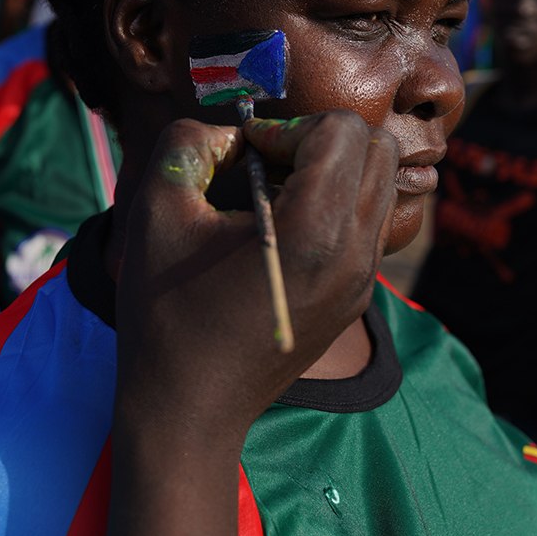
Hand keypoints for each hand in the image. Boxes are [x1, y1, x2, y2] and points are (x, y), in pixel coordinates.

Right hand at [114, 110, 398, 435]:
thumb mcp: (155, 212)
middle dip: (320, 140)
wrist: (189, 409)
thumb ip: (189, 144)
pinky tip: (283, 232)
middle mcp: (355, 252)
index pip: (340, 128)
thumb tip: (230, 132)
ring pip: (380, 183)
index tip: (245, 156)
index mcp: (315, 229)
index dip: (286, 126)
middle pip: (376, 148)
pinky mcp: (358, 298)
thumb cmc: (166, 313)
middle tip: (266, 166)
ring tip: (274, 197)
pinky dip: (337, 207)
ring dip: (333, 171)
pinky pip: (370, 224)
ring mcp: (364, 280)